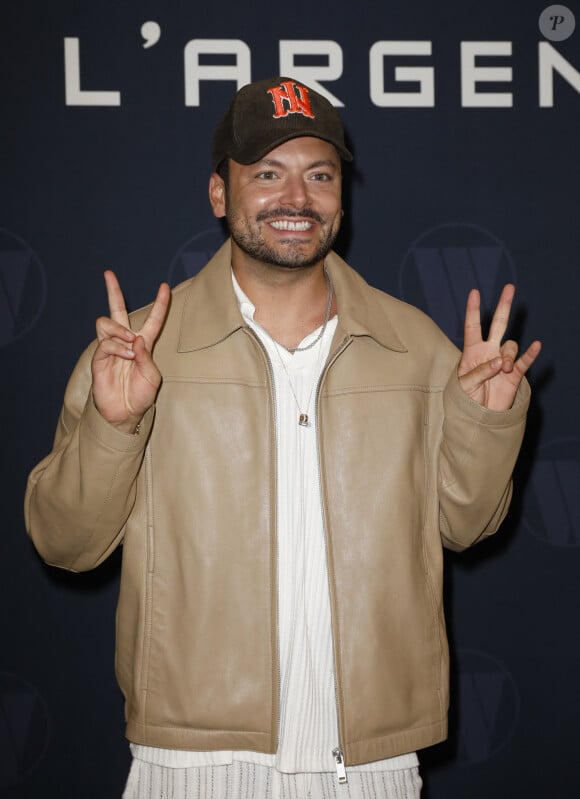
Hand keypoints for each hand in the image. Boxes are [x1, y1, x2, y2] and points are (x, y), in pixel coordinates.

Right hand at [92, 271, 170, 432]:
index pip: (152, 320)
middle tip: (108, 274)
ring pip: (106, 323)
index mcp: (143, 345)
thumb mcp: (152, 377)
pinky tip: (125, 357)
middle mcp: (125, 342)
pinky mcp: (99, 358)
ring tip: (129, 342)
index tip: (164, 286)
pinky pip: (105, 343)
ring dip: (119, 329)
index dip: (159, 303)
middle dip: (113, 291)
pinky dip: (117, 348)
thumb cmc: (140, 395)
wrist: (125, 413)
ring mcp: (110, 348)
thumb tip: (136, 338)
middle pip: (117, 310)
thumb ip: (146, 357)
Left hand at [457, 283, 540, 410]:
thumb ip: (480, 372)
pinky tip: (536, 346)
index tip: (474, 292)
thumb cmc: (465, 399)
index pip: (472, 327)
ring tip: (504, 370)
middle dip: (503, 306)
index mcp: (472, 352)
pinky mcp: (515, 374)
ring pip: (511, 346)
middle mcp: (489, 352)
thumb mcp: (465, 385)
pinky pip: (524, 360)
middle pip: (498, 324)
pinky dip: (530, 354)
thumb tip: (500, 362)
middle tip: (509, 287)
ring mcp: (503, 361)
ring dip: (509, 356)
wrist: (478, 417)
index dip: (472, 310)